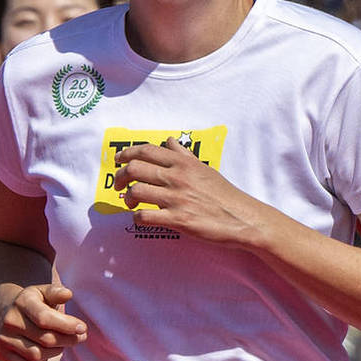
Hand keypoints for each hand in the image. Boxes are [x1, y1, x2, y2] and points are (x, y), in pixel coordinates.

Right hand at [0, 278, 87, 360]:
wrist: (6, 311)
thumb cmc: (34, 302)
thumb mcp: (44, 292)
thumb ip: (56, 293)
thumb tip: (67, 294)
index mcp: (22, 302)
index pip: (45, 318)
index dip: (66, 325)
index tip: (83, 328)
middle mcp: (10, 321)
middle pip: (45, 339)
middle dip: (68, 340)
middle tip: (81, 337)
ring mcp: (4, 339)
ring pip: (37, 355)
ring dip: (56, 351)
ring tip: (63, 343)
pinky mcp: (4, 354)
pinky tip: (48, 352)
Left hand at [110, 140, 266, 249]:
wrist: (242, 218)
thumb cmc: (223, 194)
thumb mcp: (204, 169)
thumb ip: (184, 155)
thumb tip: (170, 141)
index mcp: (183, 163)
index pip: (146, 151)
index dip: (126, 153)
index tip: (118, 160)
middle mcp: (178, 177)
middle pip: (135, 169)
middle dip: (120, 177)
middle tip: (118, 185)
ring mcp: (177, 198)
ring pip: (136, 192)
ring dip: (128, 198)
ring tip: (131, 202)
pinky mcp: (178, 219)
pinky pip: (145, 216)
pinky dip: (137, 217)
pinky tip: (142, 218)